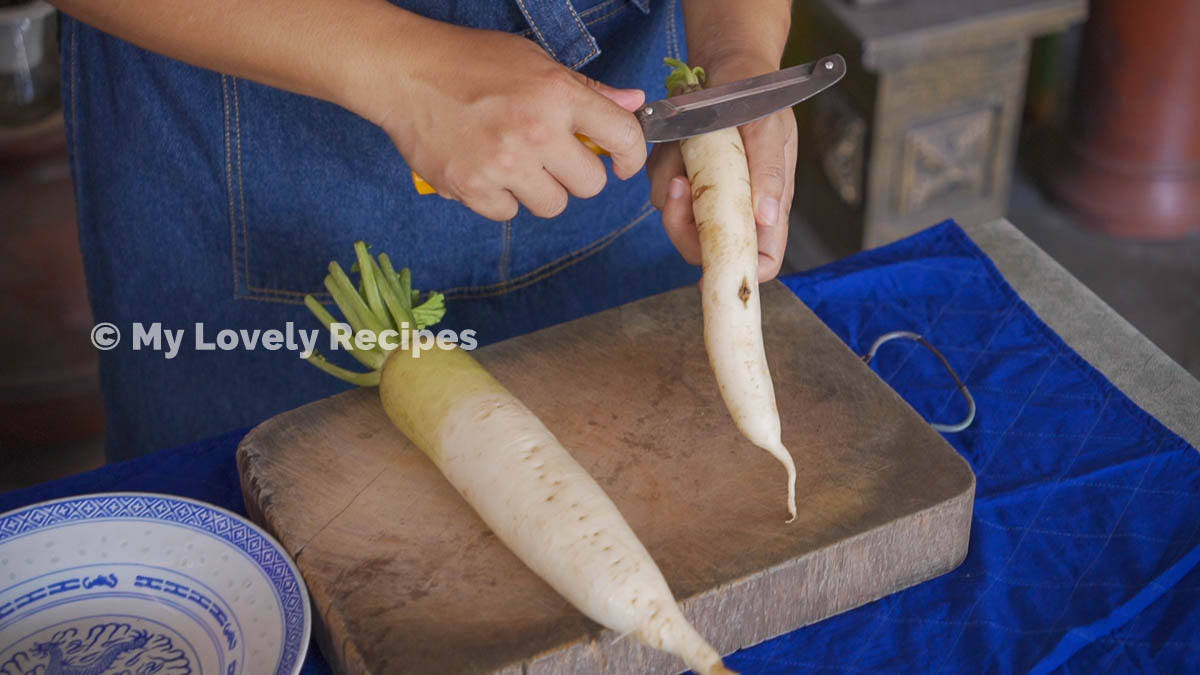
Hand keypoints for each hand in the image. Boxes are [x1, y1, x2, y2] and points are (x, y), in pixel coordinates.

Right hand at [356, 21, 646, 220]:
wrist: (405, 73)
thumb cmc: (471, 62)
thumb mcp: (536, 63)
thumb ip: (587, 90)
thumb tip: (633, 103)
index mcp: (558, 95)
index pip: (623, 137)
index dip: (631, 156)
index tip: (622, 163)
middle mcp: (535, 132)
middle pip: (590, 185)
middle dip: (578, 175)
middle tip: (556, 160)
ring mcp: (502, 164)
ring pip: (552, 205)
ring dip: (540, 190)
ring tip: (517, 164)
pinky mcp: (471, 187)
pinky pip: (508, 213)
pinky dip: (501, 198)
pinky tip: (487, 171)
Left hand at [648, 57, 797, 281]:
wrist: (727, 68)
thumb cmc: (758, 98)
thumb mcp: (770, 127)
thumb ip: (770, 172)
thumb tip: (767, 217)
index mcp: (767, 206)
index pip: (761, 259)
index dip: (739, 271)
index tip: (712, 267)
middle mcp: (734, 209)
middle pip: (705, 249)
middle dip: (685, 225)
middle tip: (681, 186)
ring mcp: (703, 196)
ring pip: (675, 218)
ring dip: (673, 185)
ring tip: (686, 147)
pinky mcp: (678, 179)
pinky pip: (658, 188)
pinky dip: (662, 166)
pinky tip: (677, 142)